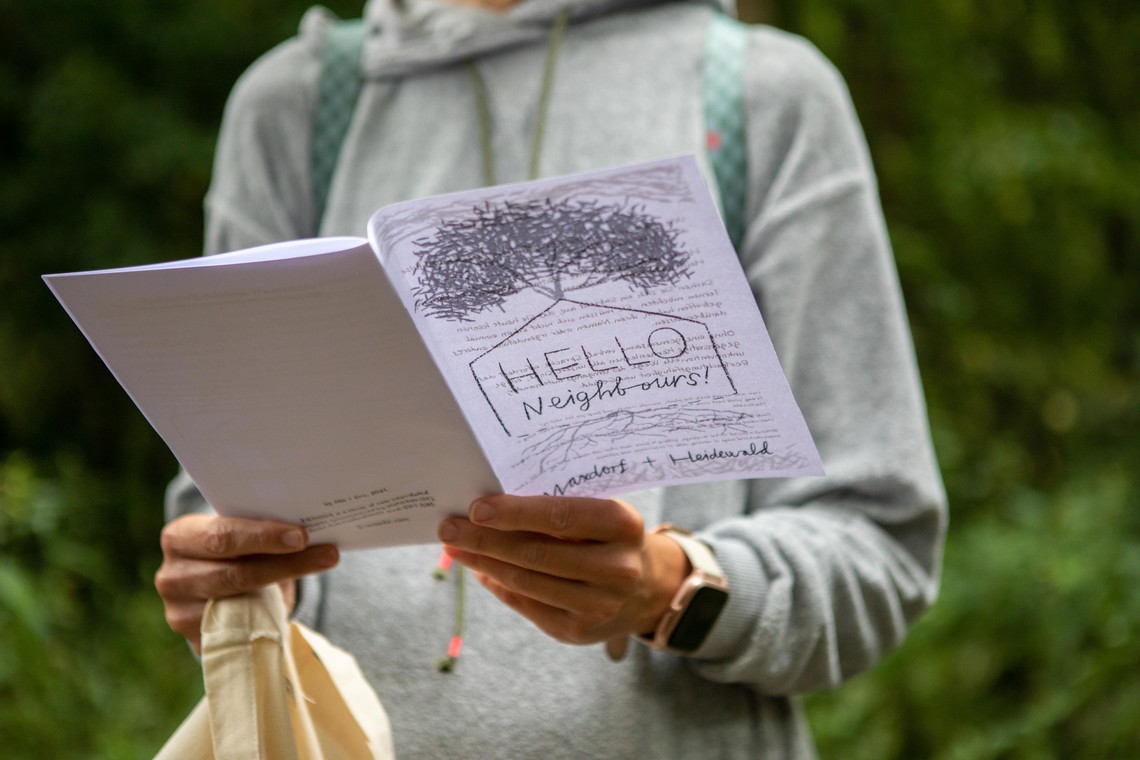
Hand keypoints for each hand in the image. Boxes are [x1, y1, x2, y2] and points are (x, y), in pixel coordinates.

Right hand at [155, 514, 339, 651]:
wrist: (216, 590)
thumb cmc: (235, 553)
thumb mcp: (240, 537)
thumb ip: (260, 533)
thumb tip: (310, 533)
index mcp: (179, 537)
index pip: (221, 536)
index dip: (262, 536)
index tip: (301, 535)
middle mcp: (172, 576)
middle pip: (234, 574)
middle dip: (285, 564)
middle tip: (327, 554)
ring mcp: (178, 613)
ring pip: (241, 605)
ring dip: (286, 592)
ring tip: (322, 575)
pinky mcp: (194, 641)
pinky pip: (237, 632)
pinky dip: (268, 621)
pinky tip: (298, 608)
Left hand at [437, 495, 688, 645]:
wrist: (646, 587)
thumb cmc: (608, 536)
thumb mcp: (598, 512)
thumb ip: (555, 507)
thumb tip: (488, 507)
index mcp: (623, 525)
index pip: (560, 517)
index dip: (515, 513)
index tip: (476, 507)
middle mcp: (617, 568)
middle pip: (535, 553)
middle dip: (484, 539)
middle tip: (449, 528)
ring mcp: (599, 605)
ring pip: (525, 582)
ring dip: (483, 563)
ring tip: (456, 547)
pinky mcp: (579, 632)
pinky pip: (526, 604)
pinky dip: (498, 585)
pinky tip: (481, 569)